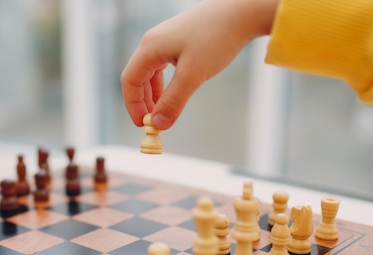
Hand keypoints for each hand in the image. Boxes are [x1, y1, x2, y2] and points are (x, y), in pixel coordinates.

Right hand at [121, 0, 278, 129]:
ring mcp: (167, 39)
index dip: (133, 106)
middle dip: (144, 103)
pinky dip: (166, 84)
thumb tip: (158, 124)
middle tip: (154, 123)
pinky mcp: (180, 40)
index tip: (144, 124)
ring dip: (155, 95)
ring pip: (151, 73)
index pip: (130, 81)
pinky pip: (163, 66)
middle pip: (138, 77)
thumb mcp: (193, 75)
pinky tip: (175, 94)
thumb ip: (173, 101)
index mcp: (151, 47)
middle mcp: (154, 41)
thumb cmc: (217, 37)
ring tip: (164, 112)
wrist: (243, 11)